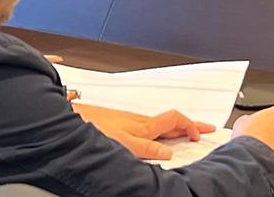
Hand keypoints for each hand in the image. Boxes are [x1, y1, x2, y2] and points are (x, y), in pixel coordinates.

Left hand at [74, 104, 214, 160]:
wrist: (68, 121)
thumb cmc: (94, 128)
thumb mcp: (125, 144)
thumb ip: (148, 149)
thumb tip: (168, 154)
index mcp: (145, 125)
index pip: (176, 120)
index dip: (191, 126)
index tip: (202, 134)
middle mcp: (139, 121)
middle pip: (171, 120)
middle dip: (189, 124)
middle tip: (204, 129)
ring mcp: (129, 121)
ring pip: (159, 123)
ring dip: (175, 127)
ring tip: (185, 132)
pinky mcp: (119, 123)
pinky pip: (148, 125)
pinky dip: (159, 129)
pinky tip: (155, 136)